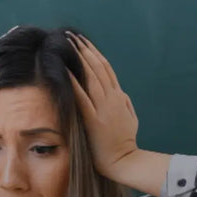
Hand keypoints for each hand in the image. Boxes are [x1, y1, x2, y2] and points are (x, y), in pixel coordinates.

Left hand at [66, 33, 139, 176]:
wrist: (125, 161)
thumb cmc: (125, 142)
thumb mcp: (130, 118)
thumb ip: (124, 102)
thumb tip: (119, 91)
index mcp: (119, 97)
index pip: (106, 69)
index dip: (94, 53)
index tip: (83, 42)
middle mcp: (112, 98)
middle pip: (98, 67)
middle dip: (84, 49)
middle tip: (71, 35)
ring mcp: (104, 108)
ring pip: (92, 77)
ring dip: (79, 59)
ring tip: (68, 45)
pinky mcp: (94, 120)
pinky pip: (83, 97)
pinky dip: (74, 82)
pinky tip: (66, 70)